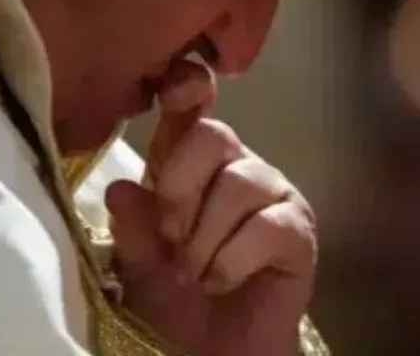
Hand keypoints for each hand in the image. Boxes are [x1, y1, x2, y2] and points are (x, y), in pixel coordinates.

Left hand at [105, 61, 316, 355]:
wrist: (216, 352)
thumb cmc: (177, 302)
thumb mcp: (138, 265)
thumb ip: (132, 227)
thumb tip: (119, 190)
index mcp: (193, 163)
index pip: (193, 108)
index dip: (187, 90)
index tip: (177, 93)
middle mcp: (238, 166)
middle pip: (213, 136)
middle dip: (180, 189)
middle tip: (171, 239)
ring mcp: (274, 195)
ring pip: (239, 182)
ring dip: (205, 236)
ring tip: (194, 272)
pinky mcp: (299, 230)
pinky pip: (267, 225)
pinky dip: (231, 259)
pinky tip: (220, 282)